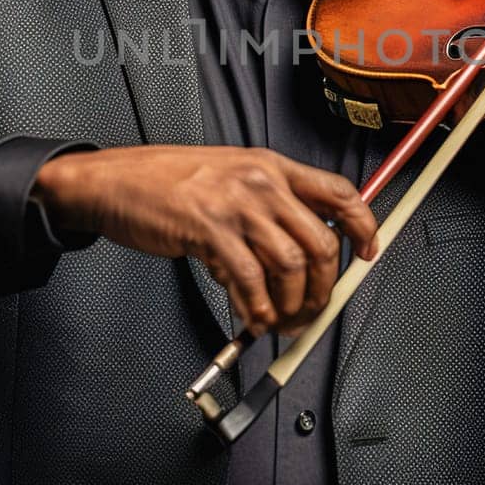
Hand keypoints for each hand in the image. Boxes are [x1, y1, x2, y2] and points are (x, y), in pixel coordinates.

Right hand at [31, 145, 377, 336]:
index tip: (368, 252)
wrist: (117, 181)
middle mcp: (261, 182)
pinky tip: (251, 315)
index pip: (339, 193)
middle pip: (321, 240)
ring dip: (291, 304)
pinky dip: (256, 308)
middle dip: (325, 287)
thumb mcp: (231, 178)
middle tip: (314, 308)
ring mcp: (236, 205)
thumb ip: (268, 207)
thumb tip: (304, 250)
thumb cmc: (169, 182)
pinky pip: (249, 280)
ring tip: (279, 319)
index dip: (363, 226)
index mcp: (272, 166)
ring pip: (291, 266)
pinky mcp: (209, 230)